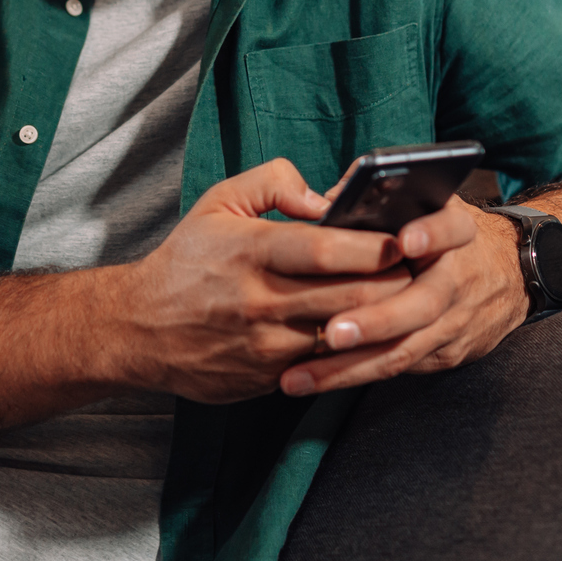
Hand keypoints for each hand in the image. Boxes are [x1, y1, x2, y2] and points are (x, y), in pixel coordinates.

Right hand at [119, 158, 414, 403]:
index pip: (325, 250)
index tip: (404, 237)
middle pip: (349, 297)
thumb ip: (274, 182)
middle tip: (422, 269)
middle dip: (394, 284)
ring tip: (408, 300)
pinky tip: (371, 332)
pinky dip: (352, 348)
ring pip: (344, 336)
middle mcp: (262, 303)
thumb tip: (325, 198)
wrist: (138, 329)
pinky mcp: (269, 378)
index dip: (372, 246)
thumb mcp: (219, 202)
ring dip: (381, 320)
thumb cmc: (186, 259)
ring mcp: (267, 346)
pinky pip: (325, 364)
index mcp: (252, 253)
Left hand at [276, 195, 528, 396]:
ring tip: (300, 377)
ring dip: (349, 367)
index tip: (404, 241)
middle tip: (334, 331)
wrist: (509, 276)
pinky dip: (354, 375)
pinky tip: (312, 380)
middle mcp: (458, 279)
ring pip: (403, 348)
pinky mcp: (445, 354)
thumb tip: (327, 202)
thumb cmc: (443, 233)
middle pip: (422, 303)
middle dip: (377, 320)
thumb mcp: (428, 203)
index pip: (451, 228)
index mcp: (456, 232)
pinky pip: (397, 367)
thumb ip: (382, 197)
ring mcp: (454, 322)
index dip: (431, 234)